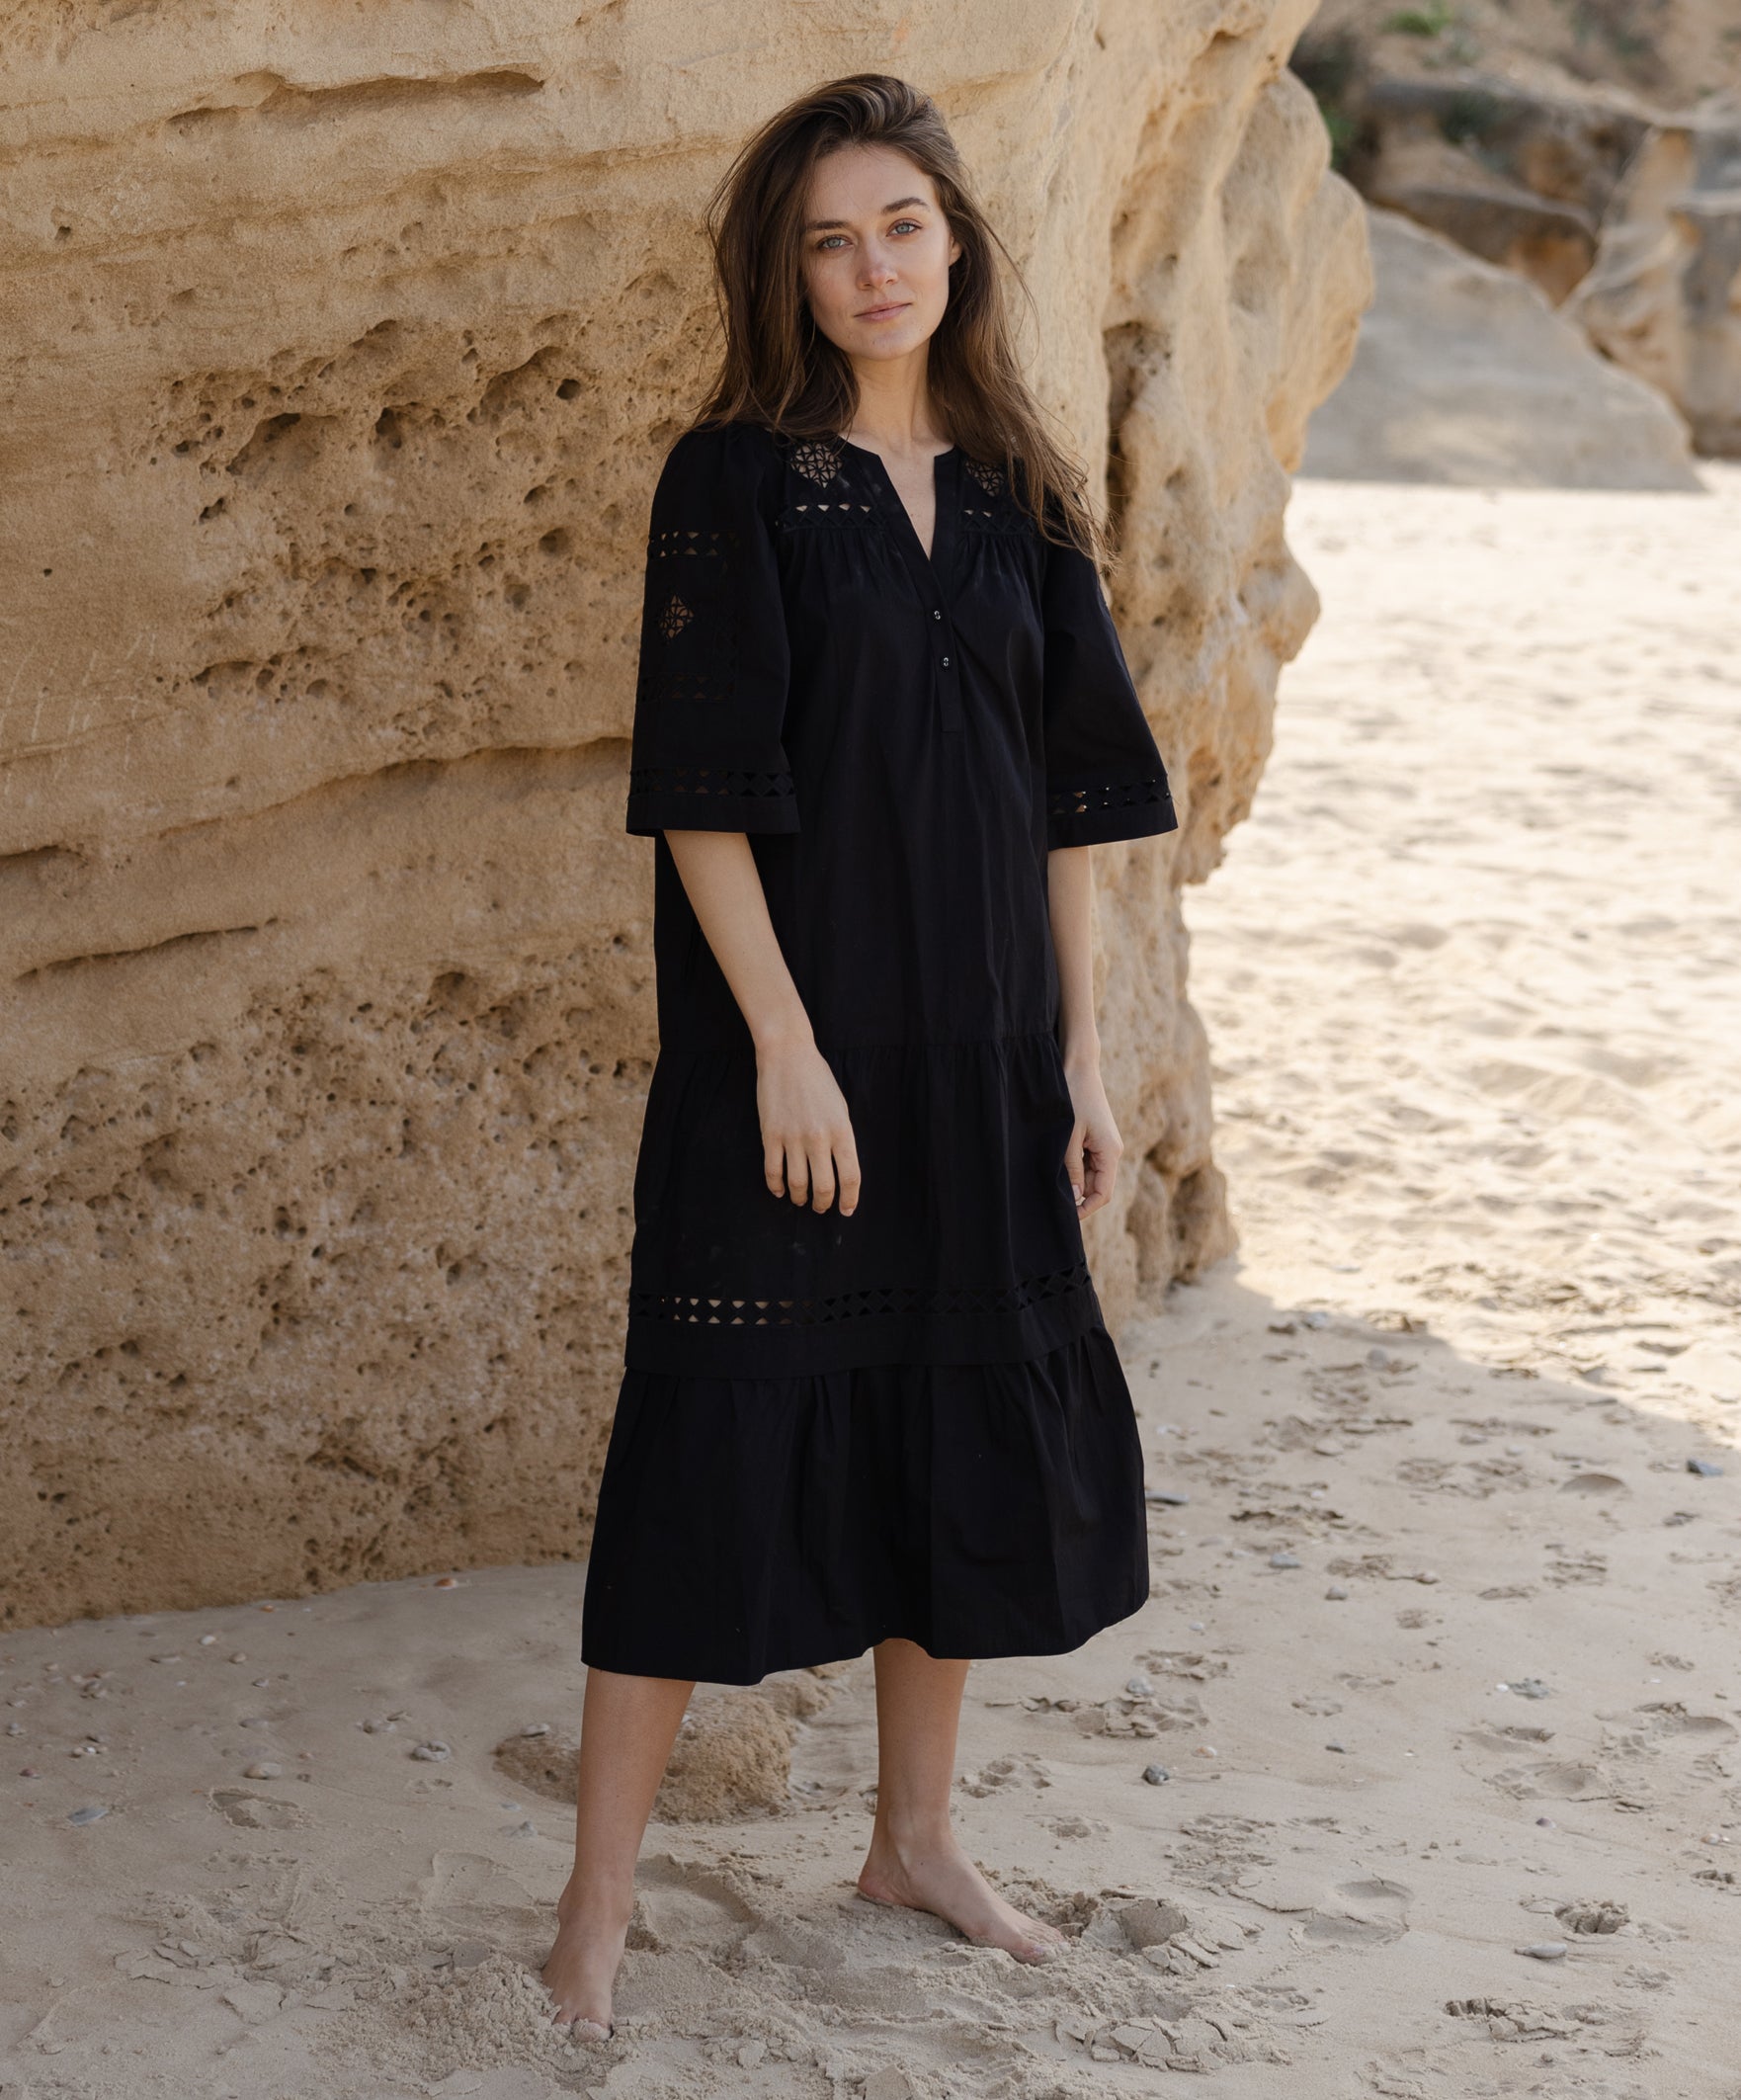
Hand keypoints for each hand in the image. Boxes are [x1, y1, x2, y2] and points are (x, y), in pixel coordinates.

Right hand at [756, 1039, 862, 1213]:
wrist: (788, 1055)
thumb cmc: (818, 1080)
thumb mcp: (841, 1108)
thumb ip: (841, 1138)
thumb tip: (840, 1168)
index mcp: (842, 1130)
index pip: (850, 1176)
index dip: (850, 1198)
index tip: (847, 1209)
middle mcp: (819, 1137)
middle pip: (824, 1186)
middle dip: (823, 1203)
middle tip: (821, 1207)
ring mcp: (793, 1137)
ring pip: (798, 1183)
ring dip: (801, 1198)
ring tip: (802, 1201)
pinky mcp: (771, 1134)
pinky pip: (773, 1170)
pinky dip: (776, 1186)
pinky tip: (780, 1191)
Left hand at [1062, 1062, 1122, 1219]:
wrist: (1078, 1066)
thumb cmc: (1073, 1098)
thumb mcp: (1068, 1137)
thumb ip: (1072, 1168)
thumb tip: (1075, 1197)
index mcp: (1110, 1152)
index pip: (1103, 1193)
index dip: (1086, 1209)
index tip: (1066, 1217)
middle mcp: (1111, 1150)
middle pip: (1097, 1187)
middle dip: (1077, 1197)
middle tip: (1051, 1202)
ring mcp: (1104, 1144)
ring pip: (1091, 1175)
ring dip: (1074, 1182)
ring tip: (1050, 1184)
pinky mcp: (1096, 1138)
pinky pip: (1087, 1162)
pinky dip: (1073, 1169)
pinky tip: (1056, 1167)